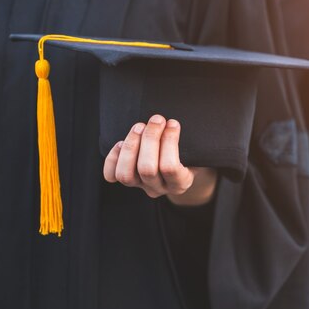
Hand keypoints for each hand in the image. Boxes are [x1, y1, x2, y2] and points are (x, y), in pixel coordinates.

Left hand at [103, 114, 217, 205]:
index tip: (173, 123)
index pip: (170, 168)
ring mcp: (141, 186)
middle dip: (150, 139)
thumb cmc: (191, 154)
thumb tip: (174, 123)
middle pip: (147, 169)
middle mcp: (159, 188)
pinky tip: (122, 142)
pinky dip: (113, 158)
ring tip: (139, 127)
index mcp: (180, 183)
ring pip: (126, 174)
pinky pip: (111, 175)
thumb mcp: (197, 151)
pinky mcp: (128, 181)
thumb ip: (190, 142)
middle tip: (157, 119)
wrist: (182, 168)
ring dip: (131, 146)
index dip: (169, 142)